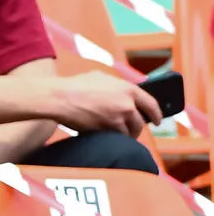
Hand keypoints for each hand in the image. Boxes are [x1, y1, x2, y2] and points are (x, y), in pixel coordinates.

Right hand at [42, 70, 161, 136]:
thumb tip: (126, 91)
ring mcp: (117, 117)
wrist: (58, 97)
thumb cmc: (75, 85)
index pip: (151, 104)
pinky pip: (116, 138)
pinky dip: (112, 138)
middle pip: (140, 122)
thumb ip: (117, 85)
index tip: (157, 120)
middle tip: (133, 130)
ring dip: (125, 135)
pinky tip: (105, 135)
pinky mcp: (107, 129)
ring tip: (117, 135)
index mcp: (128, 88)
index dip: (156, 114)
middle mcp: (127, 104)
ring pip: (129, 132)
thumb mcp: (101, 77)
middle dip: (137, 128)